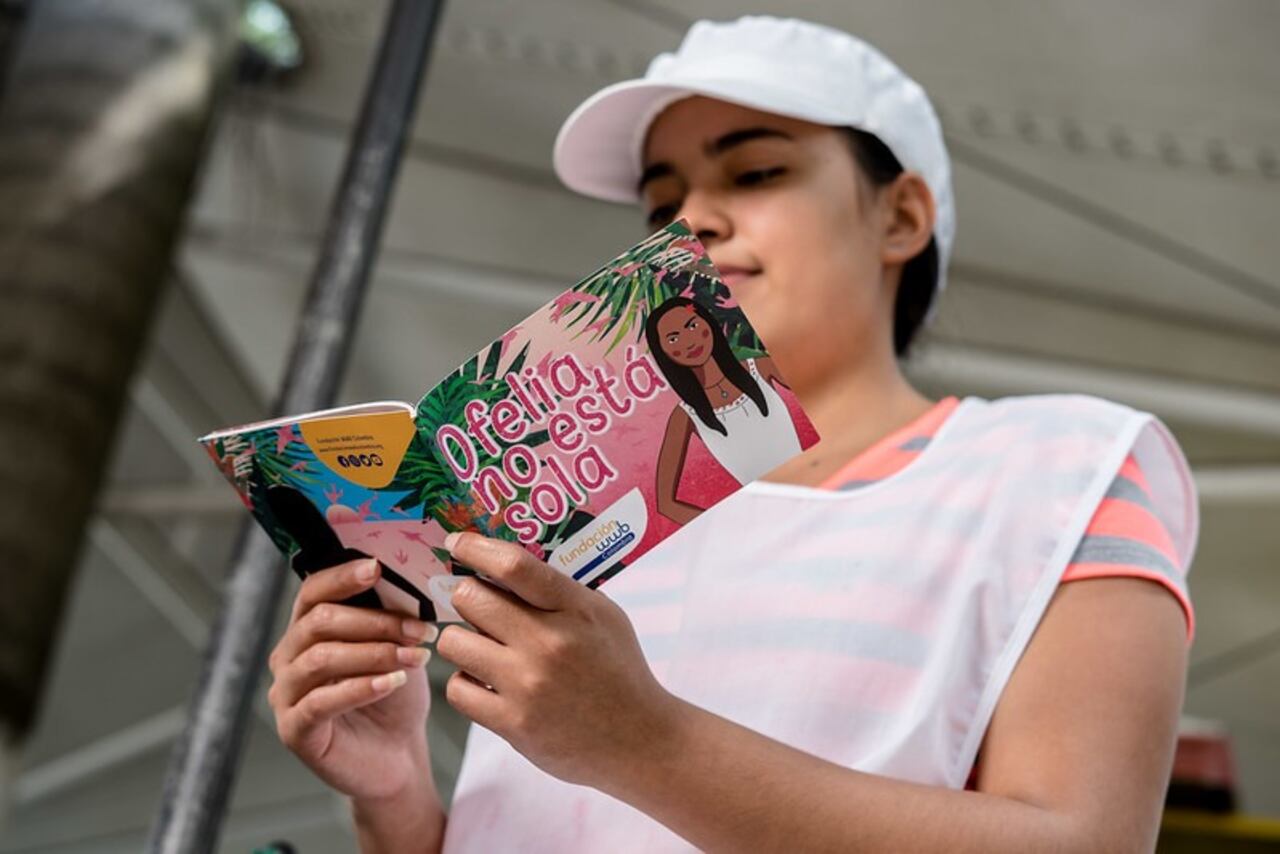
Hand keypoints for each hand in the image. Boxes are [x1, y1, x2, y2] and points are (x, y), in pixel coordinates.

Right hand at [266, 558, 437, 802]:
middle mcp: (288, 657)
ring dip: (374, 653)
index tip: (377, 569)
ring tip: (414, 657)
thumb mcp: (397, 647)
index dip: (342, 577)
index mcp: (307, 629)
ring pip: (320, 658)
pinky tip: (391, 683)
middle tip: (419, 630)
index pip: (313, 591)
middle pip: (320, 622)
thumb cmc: (394, 697)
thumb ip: (391, 616)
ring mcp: (286, 694)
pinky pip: (319, 702)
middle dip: (376, 621)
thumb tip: (405, 581)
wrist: (398, 754)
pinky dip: (359, 688)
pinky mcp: (293, 730)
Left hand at [435, 533, 680, 790]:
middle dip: (467, 596)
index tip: (456, 542)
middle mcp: (548, 643)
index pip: (513, 566)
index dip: (475, 548)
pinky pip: (458, 688)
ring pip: (454, 642)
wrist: (640, 740)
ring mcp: (527, 685)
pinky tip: (486, 682)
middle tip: (477, 605)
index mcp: (574, 609)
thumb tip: (505, 565)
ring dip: (463, 641)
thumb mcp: (604, 616)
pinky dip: (466, 683)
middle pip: (471, 599)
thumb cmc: (619, 670)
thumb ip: (561, 591)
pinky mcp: (513, 723)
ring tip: (483, 648)